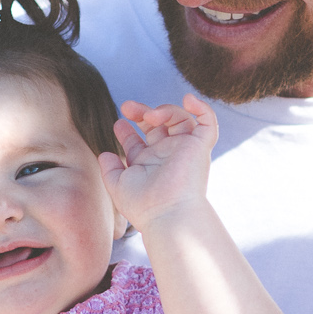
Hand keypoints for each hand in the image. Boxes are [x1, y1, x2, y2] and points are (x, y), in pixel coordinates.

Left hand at [100, 96, 217, 229]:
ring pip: (180, 119)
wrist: (167, 214)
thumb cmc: (143, 205)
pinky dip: (201, 107)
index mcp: (149, 164)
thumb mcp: (118, 185)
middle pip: (159, 125)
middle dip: (143, 112)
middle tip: (127, 107)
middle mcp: (168, 155)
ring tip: (150, 116)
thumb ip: (110, 169)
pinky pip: (208, 122)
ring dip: (164, 110)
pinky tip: (188, 99)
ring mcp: (185, 150)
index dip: (129, 129)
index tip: (119, 123)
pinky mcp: (200, 147)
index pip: (141, 141)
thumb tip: (104, 154)